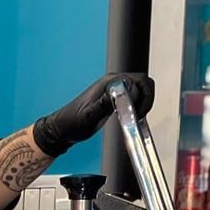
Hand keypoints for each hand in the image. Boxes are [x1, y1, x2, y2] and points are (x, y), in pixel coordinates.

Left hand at [32, 72, 154, 159]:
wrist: (62, 129)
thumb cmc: (72, 123)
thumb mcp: (88, 117)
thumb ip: (103, 104)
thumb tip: (119, 93)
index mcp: (108, 83)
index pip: (138, 80)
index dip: (142, 96)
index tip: (136, 113)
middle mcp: (113, 83)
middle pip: (142, 82)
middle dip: (147, 98)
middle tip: (139, 115)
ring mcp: (114, 90)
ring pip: (140, 89)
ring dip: (144, 102)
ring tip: (136, 117)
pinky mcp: (114, 99)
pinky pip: (134, 97)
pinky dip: (139, 106)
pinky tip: (132, 118)